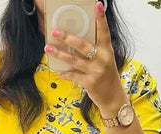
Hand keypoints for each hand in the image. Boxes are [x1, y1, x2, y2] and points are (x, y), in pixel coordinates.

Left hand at [44, 1, 127, 115]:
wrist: (113, 98)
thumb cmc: (107, 76)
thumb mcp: (105, 60)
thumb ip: (94, 50)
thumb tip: (74, 40)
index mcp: (107, 51)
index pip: (104, 31)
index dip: (101, 18)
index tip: (98, 4)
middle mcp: (102, 59)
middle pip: (82, 45)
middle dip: (67, 38)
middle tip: (55, 31)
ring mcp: (96, 72)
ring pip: (74, 60)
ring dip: (59, 54)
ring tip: (48, 48)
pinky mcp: (90, 83)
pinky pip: (74, 76)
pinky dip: (65, 73)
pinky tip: (58, 71)